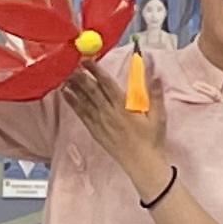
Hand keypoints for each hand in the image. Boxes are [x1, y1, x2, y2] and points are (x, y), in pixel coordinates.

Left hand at [51, 58, 171, 196]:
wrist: (142, 163)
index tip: (87, 60)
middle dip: (80, 75)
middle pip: (91, 90)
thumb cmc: (152, 140)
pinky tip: (65, 94)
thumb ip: (155, 95)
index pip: (106, 84)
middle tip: (70, 62)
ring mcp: (100, 122)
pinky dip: (72, 102)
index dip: (96, 70)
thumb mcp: (159, 116)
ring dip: (73, 86)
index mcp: (123, 107)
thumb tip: (156, 75)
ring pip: (83, 101)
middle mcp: (108, 113)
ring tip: (64, 74)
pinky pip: (80, 114)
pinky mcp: (95, 131)